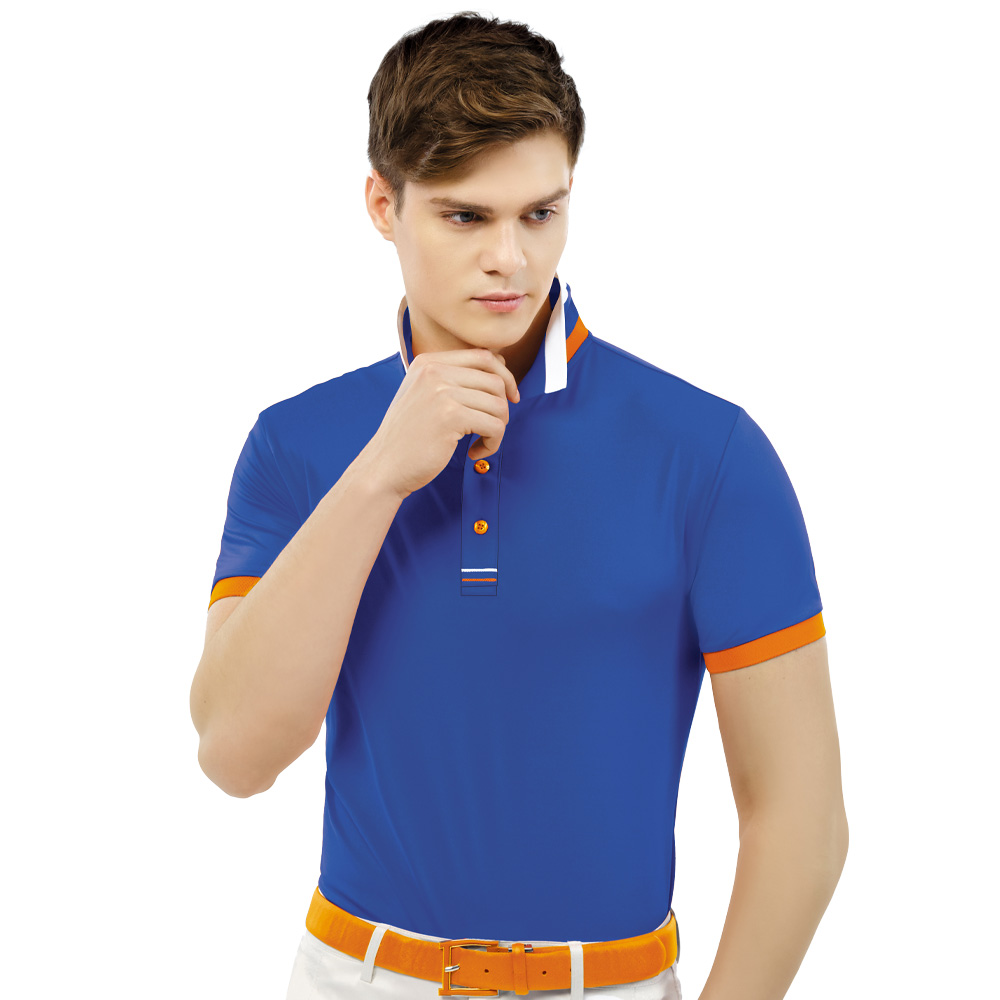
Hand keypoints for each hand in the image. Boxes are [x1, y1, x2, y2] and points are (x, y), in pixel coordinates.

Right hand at [362, 348, 520, 499]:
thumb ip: (451, 379)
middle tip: (491, 428)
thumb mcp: (422, 395)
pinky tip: (474, 452)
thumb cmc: (407, 437)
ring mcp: (442, 392)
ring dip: (497, 429)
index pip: (484, 356)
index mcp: (428, 362)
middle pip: (495, 380)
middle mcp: (434, 371)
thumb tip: (499, 369)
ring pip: (499, 404)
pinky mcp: (451, 417)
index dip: (505, 376)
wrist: (383, 467)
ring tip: (480, 443)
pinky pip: (495, 426)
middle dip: (503, 407)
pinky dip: (492, 444)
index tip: (509, 398)